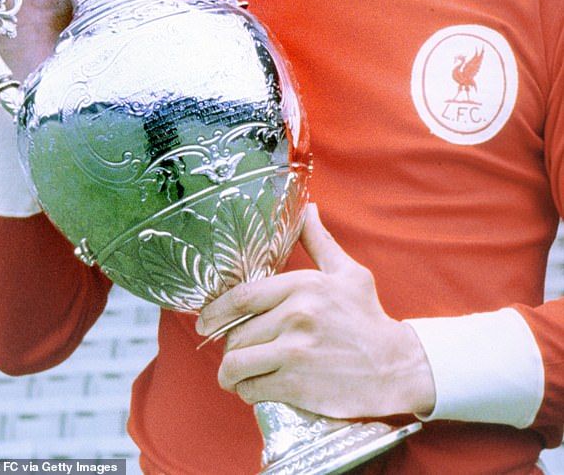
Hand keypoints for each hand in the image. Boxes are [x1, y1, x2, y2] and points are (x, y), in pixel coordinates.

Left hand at [196, 204, 434, 418]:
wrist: (396, 365)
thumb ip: (319, 242)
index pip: (241, 297)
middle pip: (236, 333)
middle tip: (235, 350)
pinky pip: (252, 388)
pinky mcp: (296, 385)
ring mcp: (294, 352)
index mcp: (302, 286)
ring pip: (237, 363)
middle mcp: (294, 316)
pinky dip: (247, 391)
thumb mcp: (347, 273)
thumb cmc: (368, 318)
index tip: (205, 321)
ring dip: (230, 373)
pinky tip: (255, 388)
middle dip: (229, 345)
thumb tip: (307, 209)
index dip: (214, 311)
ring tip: (237, 375)